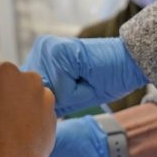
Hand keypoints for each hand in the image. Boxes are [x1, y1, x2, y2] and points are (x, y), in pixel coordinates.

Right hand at [0, 62, 56, 156]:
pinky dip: (33, 114)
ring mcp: (44, 93)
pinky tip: (23, 129)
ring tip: (11, 122)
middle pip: (13, 80)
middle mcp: (29, 77)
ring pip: (29, 93)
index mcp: (5, 71)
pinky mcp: (54, 111)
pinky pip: (40, 108)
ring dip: (22, 101)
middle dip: (6, 90)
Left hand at [22, 36, 147, 115]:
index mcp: (39, 58)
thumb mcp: (67, 94)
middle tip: (81, 82)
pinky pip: (62, 89)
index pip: (29, 95)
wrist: (130, 65)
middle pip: (36, 96)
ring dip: (68, 96)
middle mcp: (40, 49)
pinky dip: (77, 92)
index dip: (53, 102)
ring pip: (48, 94)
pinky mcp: (60, 51)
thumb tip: (26, 108)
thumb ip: (44, 96)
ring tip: (84, 80)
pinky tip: (88, 76)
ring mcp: (48, 48)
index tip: (75, 88)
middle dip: (59, 99)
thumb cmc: (102, 81)